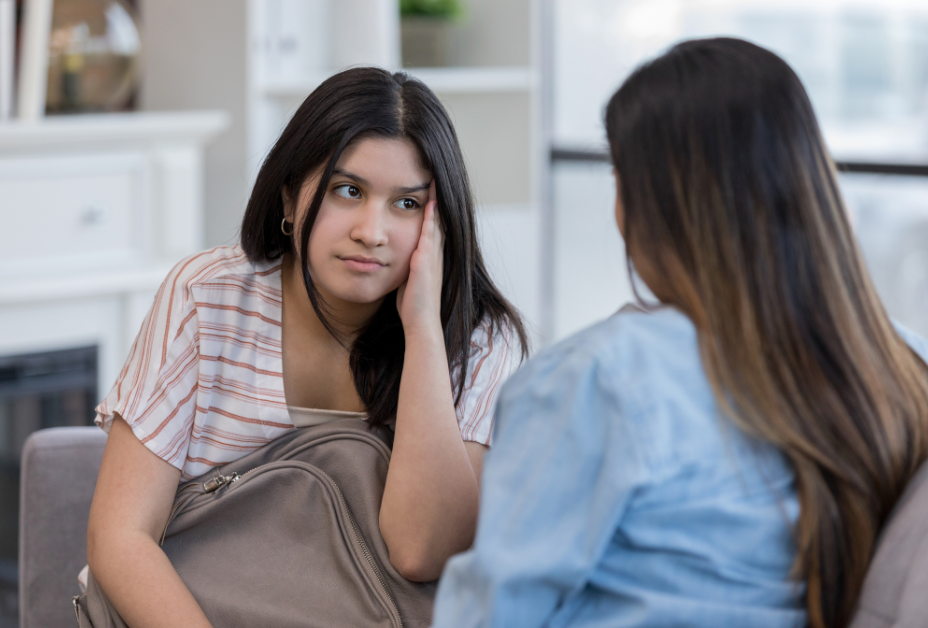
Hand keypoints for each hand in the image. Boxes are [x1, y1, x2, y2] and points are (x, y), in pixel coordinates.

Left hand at [396, 180, 443, 335]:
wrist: (421, 323)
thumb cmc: (413, 305)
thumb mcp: (408, 280)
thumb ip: (406, 267)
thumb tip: (395, 260)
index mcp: (430, 257)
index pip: (432, 227)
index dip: (432, 208)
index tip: (428, 189)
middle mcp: (435, 254)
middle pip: (438, 219)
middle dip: (437, 198)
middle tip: (435, 176)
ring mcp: (432, 257)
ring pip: (436, 222)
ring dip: (436, 201)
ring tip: (434, 180)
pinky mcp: (426, 261)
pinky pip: (430, 234)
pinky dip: (431, 218)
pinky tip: (429, 203)